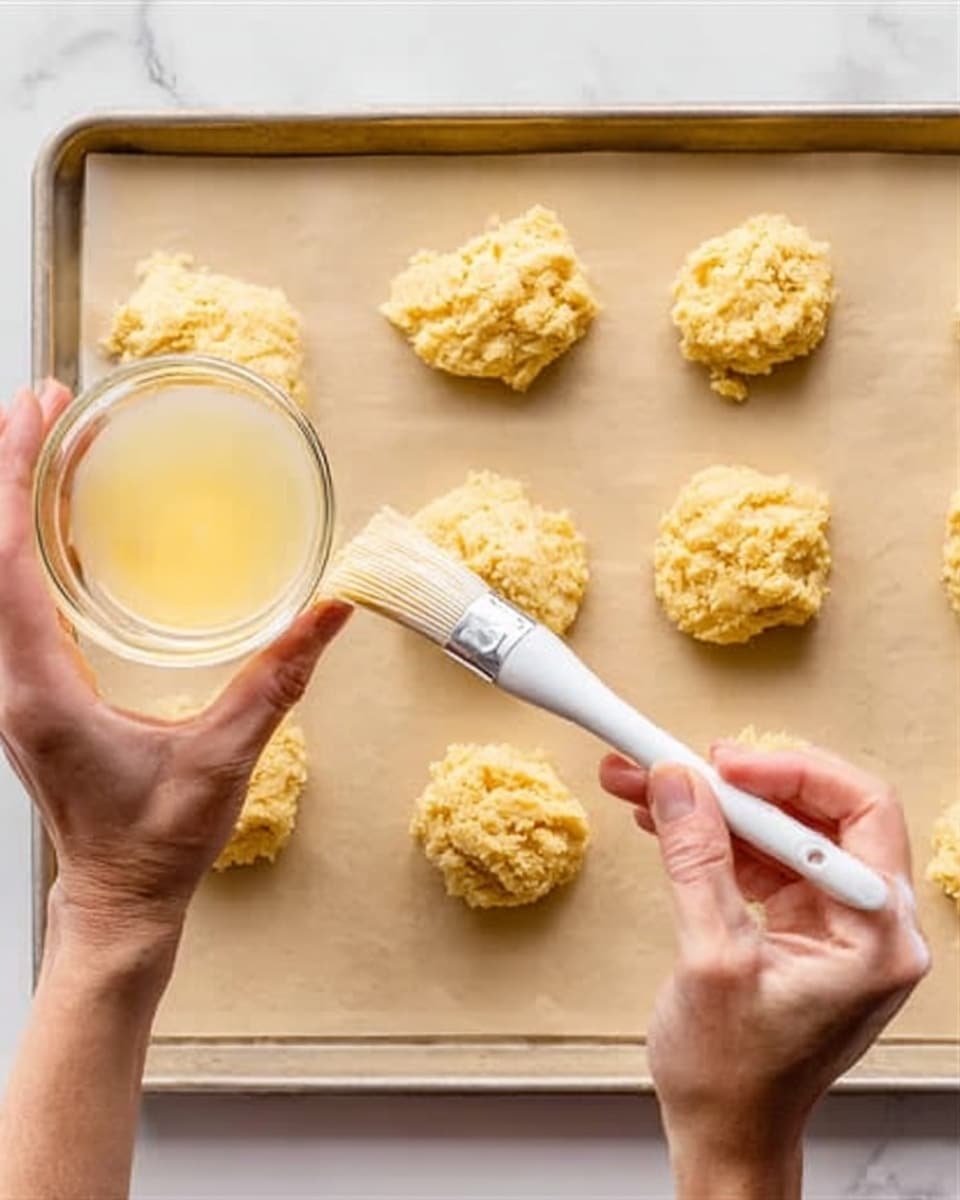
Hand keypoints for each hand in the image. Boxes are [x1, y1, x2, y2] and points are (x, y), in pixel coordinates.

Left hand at [0, 383, 350, 984]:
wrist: (116, 902)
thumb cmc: (156, 844)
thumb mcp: (224, 758)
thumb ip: (277, 680)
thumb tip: (330, 611)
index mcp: (40, 690)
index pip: (8, 564)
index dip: (16, 482)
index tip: (39, 415)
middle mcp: (11, 680)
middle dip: (11, 469)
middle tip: (47, 403)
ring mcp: (17, 684)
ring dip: (19, 503)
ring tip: (53, 442)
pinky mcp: (35, 689)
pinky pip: (18, 599)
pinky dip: (34, 545)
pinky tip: (66, 522)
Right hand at [600, 743, 927, 1196]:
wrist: (724, 1132)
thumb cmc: (735, 1078)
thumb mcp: (710, 958)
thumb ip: (696, 861)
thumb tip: (680, 784)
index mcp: (876, 936)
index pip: (858, 812)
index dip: (790, 775)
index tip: (724, 764)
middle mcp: (867, 923)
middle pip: (818, 813)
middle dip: (742, 785)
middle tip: (682, 766)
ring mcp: (833, 925)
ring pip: (780, 831)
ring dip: (713, 807)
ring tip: (650, 784)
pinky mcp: (799, 927)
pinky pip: (759, 859)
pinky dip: (712, 837)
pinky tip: (665, 821)